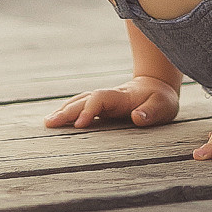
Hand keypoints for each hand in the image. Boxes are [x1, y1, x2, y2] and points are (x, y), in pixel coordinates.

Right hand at [44, 76, 179, 130]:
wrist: (157, 86)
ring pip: (80, 101)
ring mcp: (104, 100)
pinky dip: (68, 111)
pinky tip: (58, 119)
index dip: (88, 110)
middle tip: (49, 123)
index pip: (99, 99)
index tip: (80, 125)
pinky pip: (82, 106)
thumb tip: (137, 117)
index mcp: (122, 96)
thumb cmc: (161, 99)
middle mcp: (109, 96)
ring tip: (48, 122)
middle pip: (83, 99)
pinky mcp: (102, 106)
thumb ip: (151, 112)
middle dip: (66, 111)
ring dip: (64, 110)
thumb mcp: (164, 106)